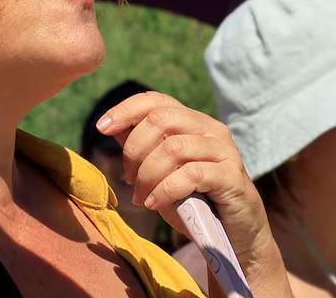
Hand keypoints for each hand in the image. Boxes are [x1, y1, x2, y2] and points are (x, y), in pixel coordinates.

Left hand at [97, 92, 289, 297]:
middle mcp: (210, 129)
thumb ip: (141, 149)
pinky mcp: (232, 176)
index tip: (101, 128)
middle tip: (127, 178)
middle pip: (160, 120)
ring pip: (174, 148)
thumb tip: (111, 127)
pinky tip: (154, 203)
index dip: (125, 110)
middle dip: (134, 149)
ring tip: (140, 196)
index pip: (155, 101)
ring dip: (147, 174)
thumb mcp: (160, 172)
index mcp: (192, 121)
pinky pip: (190, 174)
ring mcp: (224, 150)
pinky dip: (165, 189)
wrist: (234, 234)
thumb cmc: (193, 200)